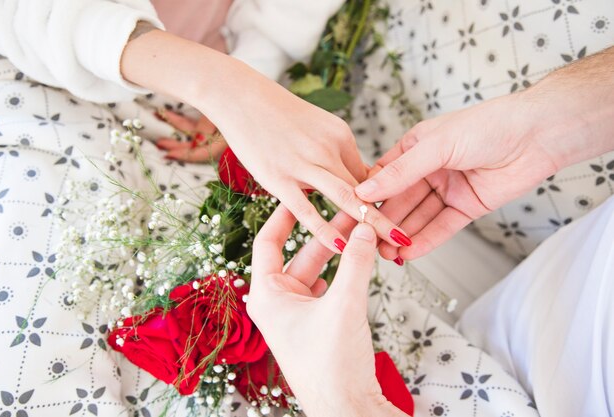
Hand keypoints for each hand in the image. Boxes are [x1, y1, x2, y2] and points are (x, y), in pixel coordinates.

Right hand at [122, 30, 412, 253]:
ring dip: (370, 225)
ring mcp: (303, 163)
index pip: (369, 174)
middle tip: (407, 240)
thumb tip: (353, 178)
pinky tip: (340, 246)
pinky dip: (325, 228)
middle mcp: (328, 149)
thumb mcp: (318, 125)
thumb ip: (336, 152)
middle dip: (387, 217)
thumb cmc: (278, 114)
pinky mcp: (278, 177)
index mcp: (341, 136)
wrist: (241, 96)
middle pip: (366, 188)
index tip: (397, 220)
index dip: (383, 200)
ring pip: (345, 198)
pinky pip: (306, 208)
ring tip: (392, 247)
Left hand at [248, 206, 407, 416]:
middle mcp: (278, 301)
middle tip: (351, 208)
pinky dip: (345, 272)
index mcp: (267, 295)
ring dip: (340, 251)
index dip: (285, 214)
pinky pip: (329, 287)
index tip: (302, 192)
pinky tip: (360, 258)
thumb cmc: (331, 367)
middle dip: (328, 231)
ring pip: (318, 269)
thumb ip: (356, 262)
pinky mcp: (318, 323)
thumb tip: (365, 229)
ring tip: (362, 228)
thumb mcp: (344, 305)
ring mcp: (298, 313)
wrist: (348, 409)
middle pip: (301, 252)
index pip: (268, 241)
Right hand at [356, 93, 559, 260]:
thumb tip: (366, 191)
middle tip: (367, 242)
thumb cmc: (489, 125)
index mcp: (415, 147)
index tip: (351, 215)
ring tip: (385, 253)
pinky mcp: (467, 207)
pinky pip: (442, 226)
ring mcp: (448, 189)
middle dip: (384, 222)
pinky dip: (427, 240)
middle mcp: (429, 169)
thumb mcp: (437, 146)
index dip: (367, 197)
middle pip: (400, 201)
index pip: (383, 176)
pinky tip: (410, 251)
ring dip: (402, 235)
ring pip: (419, 217)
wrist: (538, 135)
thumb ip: (401, 172)